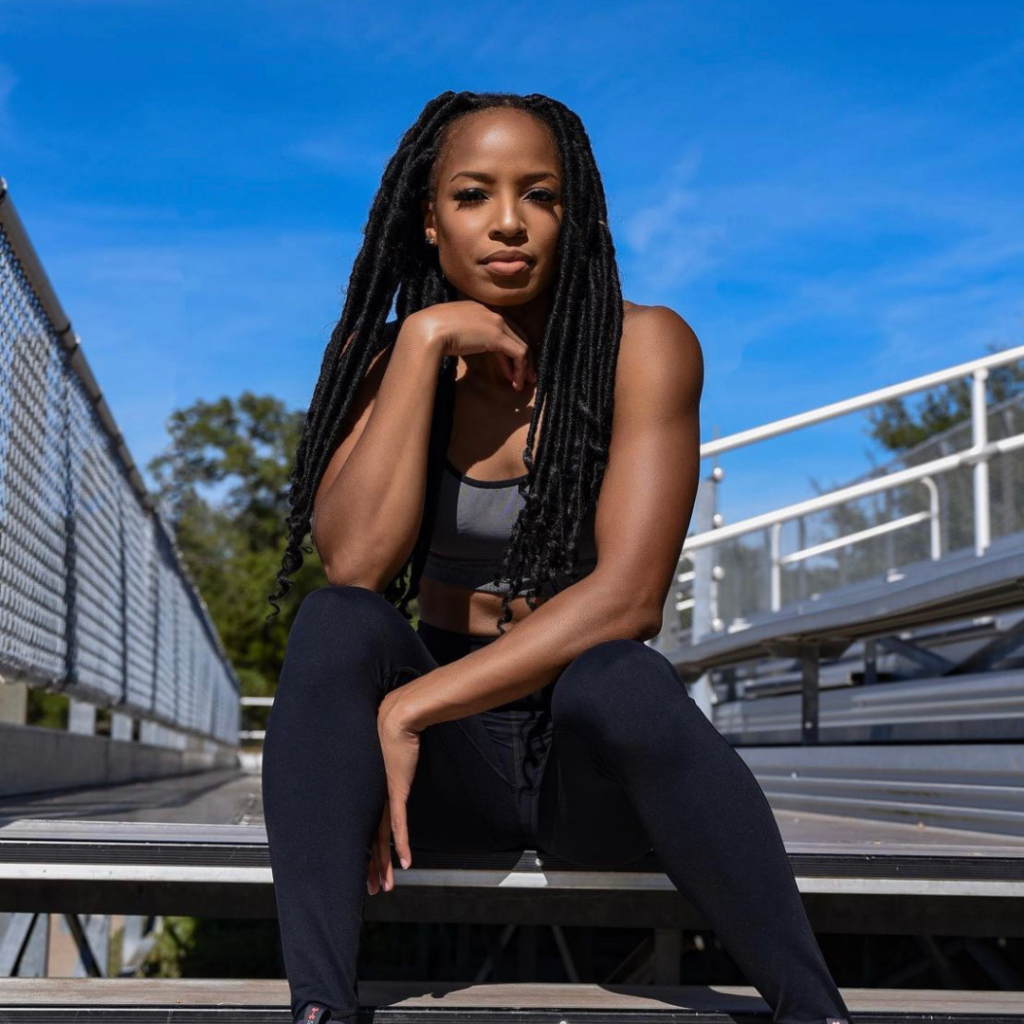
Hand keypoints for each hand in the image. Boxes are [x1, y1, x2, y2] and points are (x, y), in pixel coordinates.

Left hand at [373, 692, 422, 882]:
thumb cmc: (387, 728)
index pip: (365, 830)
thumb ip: (383, 760)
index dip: (366, 853)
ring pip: (381, 841)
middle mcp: (373, 799)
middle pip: (370, 842)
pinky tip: (405, 864)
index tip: (366, 871)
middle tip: (372, 890)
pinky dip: (401, 846)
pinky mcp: (396, 791)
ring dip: (383, 866)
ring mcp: (384, 797)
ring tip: (384, 887)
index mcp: (368, 793)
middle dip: (371, 869)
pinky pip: (398, 826)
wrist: (396, 717)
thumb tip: (385, 757)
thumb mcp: (383, 751)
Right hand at [408, 300, 538, 390]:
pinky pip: (518, 353)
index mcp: (479, 308)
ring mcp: (496, 322)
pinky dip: (519, 369)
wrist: (426, 330)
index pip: (503, 326)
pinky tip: (514, 381)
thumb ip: (459, 332)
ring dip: (523, 366)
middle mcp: (491, 311)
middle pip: (517, 334)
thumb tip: (458, 344)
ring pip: (522, 344)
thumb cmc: (428, 332)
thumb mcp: (448, 329)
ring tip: (521, 383)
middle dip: (523, 357)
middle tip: (525, 375)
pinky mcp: (498, 336)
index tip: (508, 366)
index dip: (509, 347)